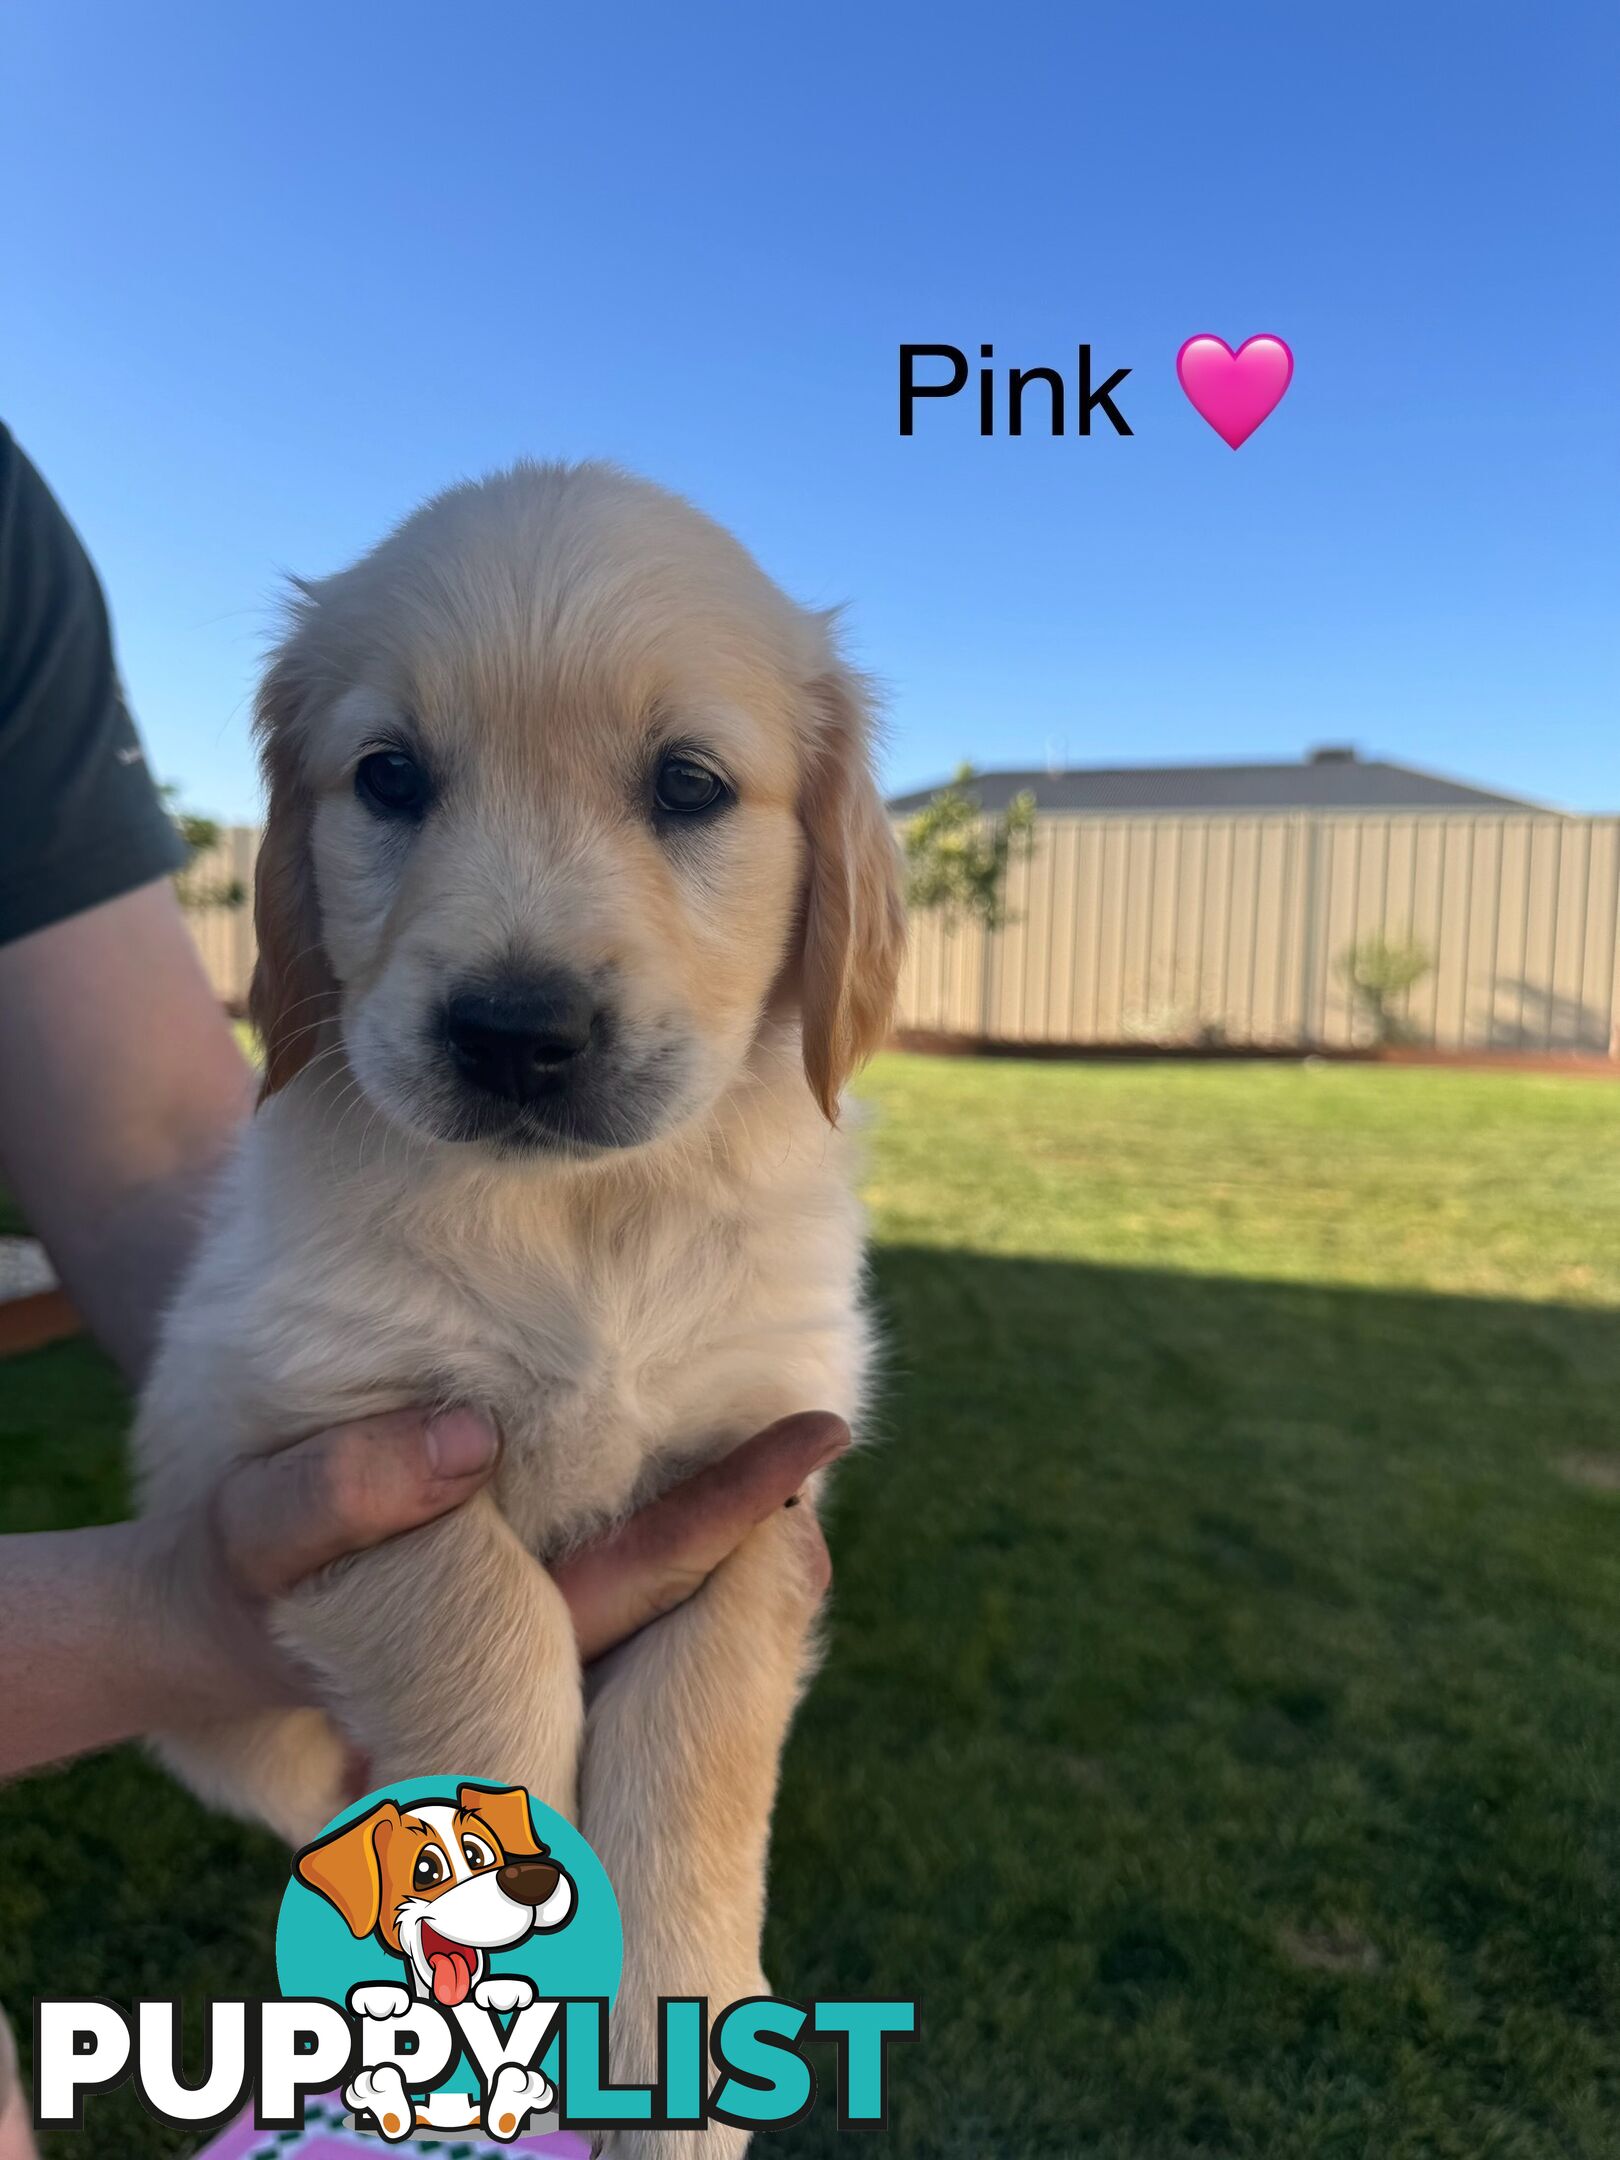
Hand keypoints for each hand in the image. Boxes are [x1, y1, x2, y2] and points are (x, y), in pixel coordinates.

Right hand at [151, 1406, 847, 1720]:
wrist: (208, 1630)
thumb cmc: (232, 1575)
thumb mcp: (256, 1530)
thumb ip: (344, 1490)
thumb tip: (468, 1437)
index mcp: (487, 1683)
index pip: (636, 1588)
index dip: (728, 1513)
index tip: (812, 1437)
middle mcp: (532, 1703)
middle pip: (671, 1616)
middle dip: (758, 1539)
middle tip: (823, 1431)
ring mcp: (534, 1687)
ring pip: (660, 1624)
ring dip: (731, 1552)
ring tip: (798, 1452)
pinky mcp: (528, 1657)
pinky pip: (623, 1608)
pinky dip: (676, 1554)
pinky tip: (723, 1497)